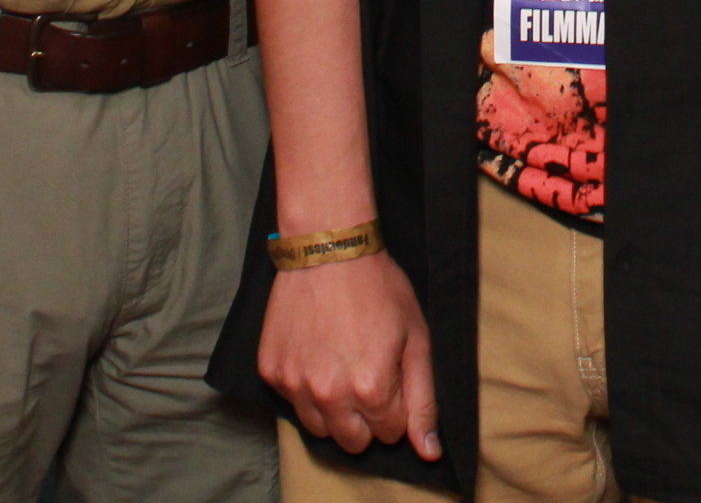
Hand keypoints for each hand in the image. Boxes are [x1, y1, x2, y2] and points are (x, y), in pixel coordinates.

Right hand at [258, 252, 439, 462]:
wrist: (328, 249)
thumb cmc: (379, 289)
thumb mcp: (416, 339)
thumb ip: (423, 400)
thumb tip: (429, 451)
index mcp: (371, 391)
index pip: (390, 433)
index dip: (396, 406)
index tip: (391, 375)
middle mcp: (329, 396)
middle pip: (353, 441)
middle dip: (366, 418)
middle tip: (368, 376)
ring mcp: (295, 385)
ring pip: (320, 429)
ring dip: (334, 409)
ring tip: (341, 366)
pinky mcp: (271, 372)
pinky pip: (292, 402)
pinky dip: (306, 388)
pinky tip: (317, 354)